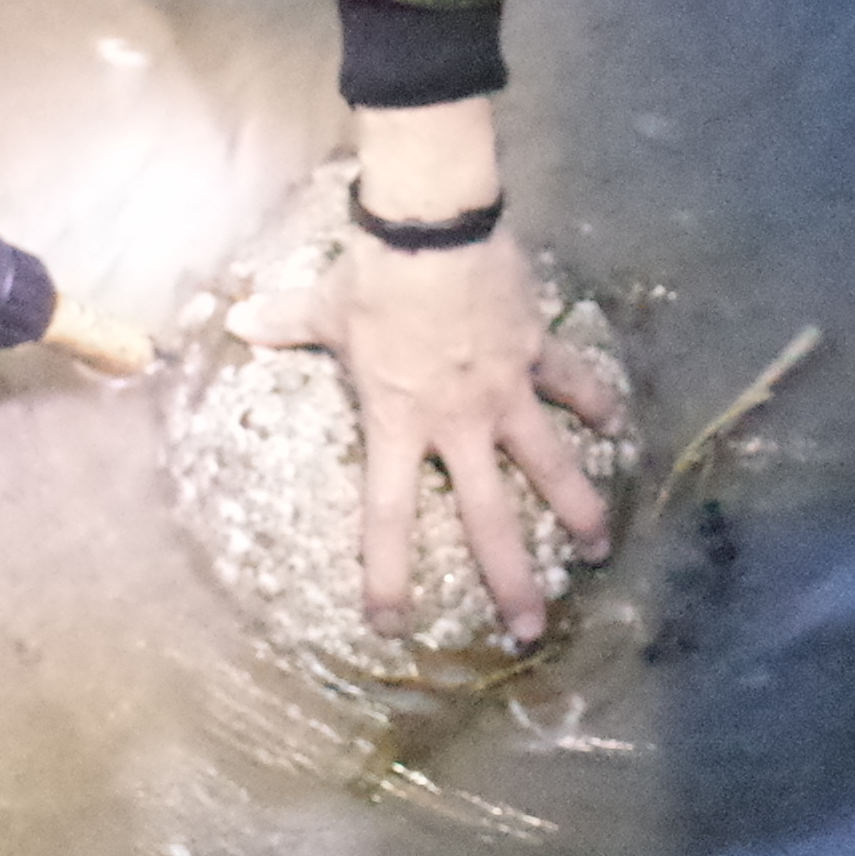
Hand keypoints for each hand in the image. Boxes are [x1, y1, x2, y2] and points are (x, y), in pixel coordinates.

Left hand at [229, 103, 619, 644]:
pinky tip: (619, 425)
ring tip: (600, 549)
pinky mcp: (535, 351)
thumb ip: (285, 322)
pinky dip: (597, 401)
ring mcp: (504, 391)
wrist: (433, 227)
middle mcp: (458, 422)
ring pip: (549, 465)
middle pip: (489, 517)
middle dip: (511, 579)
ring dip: (578, 509)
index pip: (387, 516)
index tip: (392, 625)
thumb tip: (235, 319)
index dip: (387, 574)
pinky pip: (574, 383)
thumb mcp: (325, 306)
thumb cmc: (374, 276)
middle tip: (531, 628)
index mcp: (398, 423)